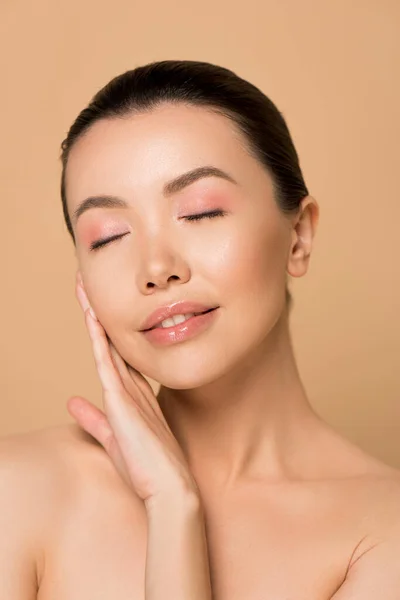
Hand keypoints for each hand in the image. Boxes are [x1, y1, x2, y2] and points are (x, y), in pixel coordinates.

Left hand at [67, 273, 199, 508]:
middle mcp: (132, 384)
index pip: (113, 353)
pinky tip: (91, 316)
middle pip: (111, 340)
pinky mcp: (123, 398)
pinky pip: (106, 360)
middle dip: (99, 313)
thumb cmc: (145, 468)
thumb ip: (92, 419)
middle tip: (88, 284)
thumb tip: (72, 402)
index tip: (94, 306)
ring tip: (85, 289)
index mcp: (131, 393)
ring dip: (95, 316)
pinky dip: (98, 337)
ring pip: (108, 343)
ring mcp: (129, 389)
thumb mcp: (111, 438)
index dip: (103, 329)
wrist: (171, 487)